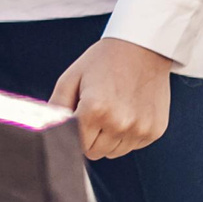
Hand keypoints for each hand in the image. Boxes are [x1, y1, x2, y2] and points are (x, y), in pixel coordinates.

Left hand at [49, 38, 174, 159]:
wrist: (142, 48)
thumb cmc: (103, 61)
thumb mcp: (71, 78)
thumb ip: (56, 107)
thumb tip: (48, 130)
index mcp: (94, 110)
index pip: (77, 146)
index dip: (74, 134)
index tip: (78, 120)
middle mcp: (119, 123)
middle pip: (95, 152)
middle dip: (90, 137)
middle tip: (95, 111)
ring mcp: (139, 129)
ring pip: (114, 152)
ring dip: (109, 138)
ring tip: (112, 110)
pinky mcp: (154, 131)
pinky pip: (132, 146)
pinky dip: (127, 135)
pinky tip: (128, 111)